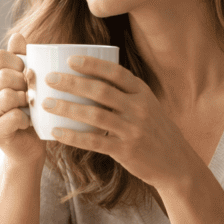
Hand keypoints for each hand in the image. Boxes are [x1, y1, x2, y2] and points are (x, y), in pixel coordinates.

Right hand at [0, 33, 45, 163]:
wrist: (30, 144)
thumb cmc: (31, 108)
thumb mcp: (28, 79)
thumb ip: (22, 57)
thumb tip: (17, 36)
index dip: (19, 63)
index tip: (28, 75)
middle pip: (3, 76)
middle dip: (25, 83)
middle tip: (32, 94)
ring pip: (8, 96)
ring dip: (26, 101)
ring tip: (30, 107)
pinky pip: (14, 116)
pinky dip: (27, 119)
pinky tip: (27, 122)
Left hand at [41, 56, 197, 189]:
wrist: (176, 163)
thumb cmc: (155, 131)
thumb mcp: (147, 106)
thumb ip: (125, 94)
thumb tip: (91, 79)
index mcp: (142, 93)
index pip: (115, 73)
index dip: (92, 65)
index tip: (70, 60)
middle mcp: (138, 108)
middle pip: (100, 91)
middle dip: (72, 83)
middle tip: (49, 78)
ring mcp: (132, 130)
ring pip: (94, 115)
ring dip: (67, 108)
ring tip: (46, 103)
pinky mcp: (125, 151)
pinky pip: (94, 141)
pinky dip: (73, 136)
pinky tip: (56, 131)